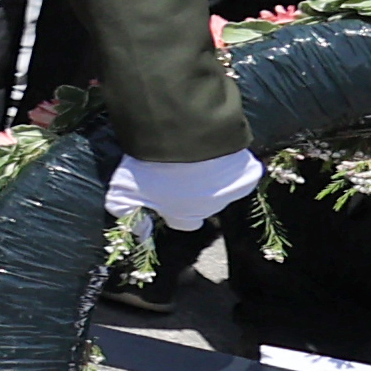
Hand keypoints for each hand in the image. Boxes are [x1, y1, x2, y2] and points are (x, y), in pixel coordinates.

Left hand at [110, 145, 264, 231]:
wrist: (186, 140)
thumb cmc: (152, 168)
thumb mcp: (123, 190)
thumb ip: (124, 210)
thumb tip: (138, 231)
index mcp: (185, 216)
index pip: (183, 222)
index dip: (173, 209)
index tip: (165, 191)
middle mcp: (211, 209)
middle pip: (202, 204)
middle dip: (192, 190)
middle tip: (178, 168)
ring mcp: (232, 192)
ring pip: (222, 187)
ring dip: (212, 175)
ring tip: (196, 156)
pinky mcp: (248, 175)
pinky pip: (243, 173)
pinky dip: (234, 164)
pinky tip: (219, 152)